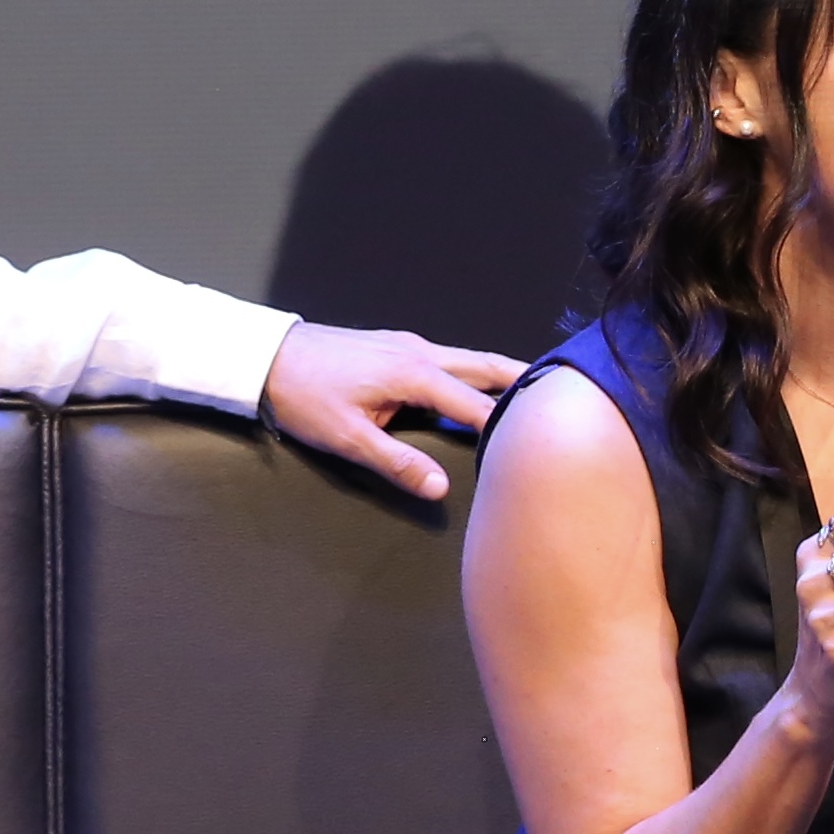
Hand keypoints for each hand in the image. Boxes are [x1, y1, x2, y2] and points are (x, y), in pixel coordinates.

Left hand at [263, 323, 526, 501]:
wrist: (265, 357)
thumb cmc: (304, 398)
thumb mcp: (348, 438)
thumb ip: (398, 463)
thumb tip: (442, 490)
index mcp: (415, 375)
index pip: (477, 405)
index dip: (508, 427)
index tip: (540, 446)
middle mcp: (421, 352)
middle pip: (486, 366)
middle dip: (525, 380)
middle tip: (568, 393)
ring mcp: (409, 344)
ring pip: (471, 357)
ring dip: (503, 371)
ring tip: (536, 386)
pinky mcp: (397, 344)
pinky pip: (452, 356)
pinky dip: (477, 369)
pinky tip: (480, 382)